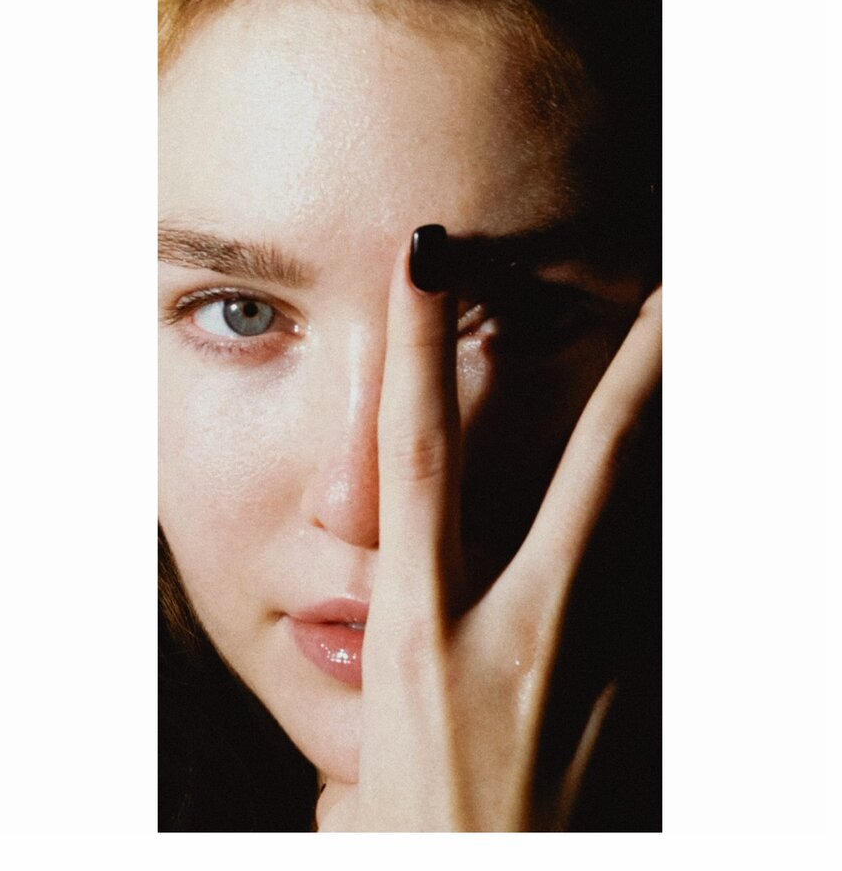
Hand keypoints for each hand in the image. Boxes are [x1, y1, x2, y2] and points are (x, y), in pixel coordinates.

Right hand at [316, 237, 661, 831]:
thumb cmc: (414, 861)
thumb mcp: (355, 797)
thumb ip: (363, 738)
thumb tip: (370, 727)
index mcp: (421, 638)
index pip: (415, 458)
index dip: (419, 351)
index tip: (428, 261)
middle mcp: (520, 635)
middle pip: (593, 467)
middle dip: (638, 369)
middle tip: (673, 290)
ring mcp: (607, 671)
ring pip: (659, 529)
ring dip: (687, 446)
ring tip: (717, 362)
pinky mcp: (658, 713)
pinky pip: (676, 608)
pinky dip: (688, 553)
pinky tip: (704, 511)